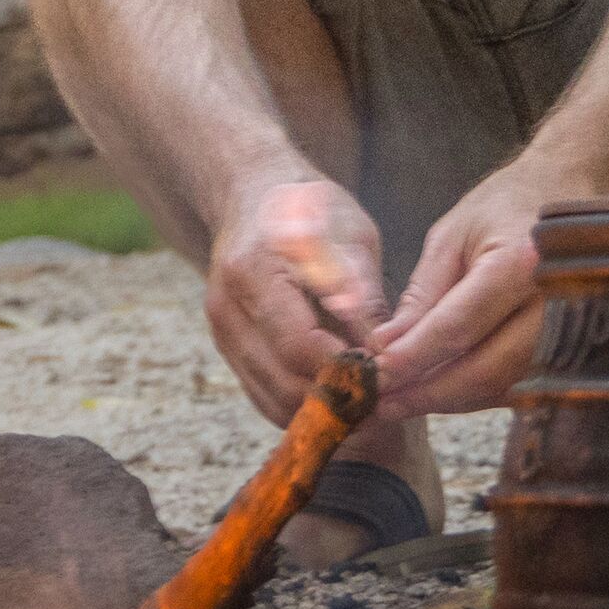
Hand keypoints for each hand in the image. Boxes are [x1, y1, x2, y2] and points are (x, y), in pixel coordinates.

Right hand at [207, 177, 385, 422]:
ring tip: (365, 412)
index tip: (386, 380)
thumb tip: (384, 355)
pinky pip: (262, 394)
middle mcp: (227, 307)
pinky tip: (335, 401)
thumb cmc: (310, 210)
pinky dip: (299, 407)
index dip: (345, 371)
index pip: (299, 345)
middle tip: (383, 407)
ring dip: (318, 413)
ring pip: (271, 399)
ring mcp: (222, 330)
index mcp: (255, 272)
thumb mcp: (349, 237)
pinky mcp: (227, 346)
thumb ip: (364, 295)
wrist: (254, 196)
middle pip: (282, 381)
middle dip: (336, 402)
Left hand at [371, 160, 575, 416]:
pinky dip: (477, 393)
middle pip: (485, 370)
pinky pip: (521, 385)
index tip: (375, 375)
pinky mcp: (576, 348)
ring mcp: (574, 331)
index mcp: (520, 265)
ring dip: (449, 401)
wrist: (571, 193)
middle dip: (427, 393)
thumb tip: (386, 346)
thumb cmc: (505, 208)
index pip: (458, 328)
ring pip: (503, 387)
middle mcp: (555, 305)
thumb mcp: (452, 236)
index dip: (412, 358)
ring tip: (401, 403)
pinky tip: (441, 391)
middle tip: (380, 403)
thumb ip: (422, 295)